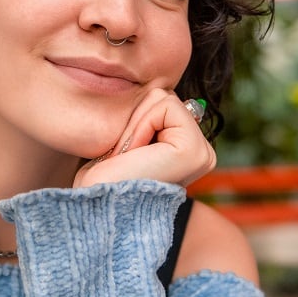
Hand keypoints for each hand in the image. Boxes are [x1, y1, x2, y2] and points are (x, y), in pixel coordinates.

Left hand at [73, 88, 215, 187]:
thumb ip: (142, 117)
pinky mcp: (194, 151)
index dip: (132, 119)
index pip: (159, 101)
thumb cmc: (100, 180)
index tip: (123, 154)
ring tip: (128, 158)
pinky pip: (163, 104)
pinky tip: (135, 155)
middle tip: (124, 156)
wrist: (94, 209)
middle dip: (134, 119)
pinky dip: (139, 125)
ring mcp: (203, 153)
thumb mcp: (123, 141)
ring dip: (134, 124)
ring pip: (161, 96)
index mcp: (188, 151)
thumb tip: (152, 88)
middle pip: (162, 94)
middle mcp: (203, 153)